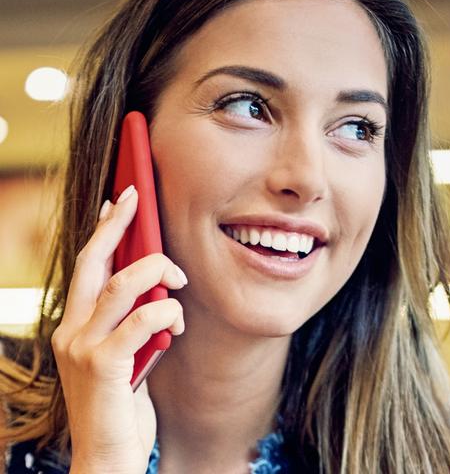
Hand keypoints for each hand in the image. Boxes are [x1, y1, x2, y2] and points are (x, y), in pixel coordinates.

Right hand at [51, 186, 186, 473]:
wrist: (109, 456)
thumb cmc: (123, 405)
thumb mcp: (128, 355)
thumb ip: (134, 321)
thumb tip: (160, 286)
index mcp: (76, 325)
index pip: (86, 268)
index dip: (102, 232)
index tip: (116, 204)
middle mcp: (72, 330)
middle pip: (93, 262)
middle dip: (117, 225)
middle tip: (135, 198)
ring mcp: (82, 346)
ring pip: (121, 284)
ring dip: (158, 273)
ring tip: (181, 281)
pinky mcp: (102, 364)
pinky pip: (142, 319)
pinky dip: (168, 312)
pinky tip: (178, 327)